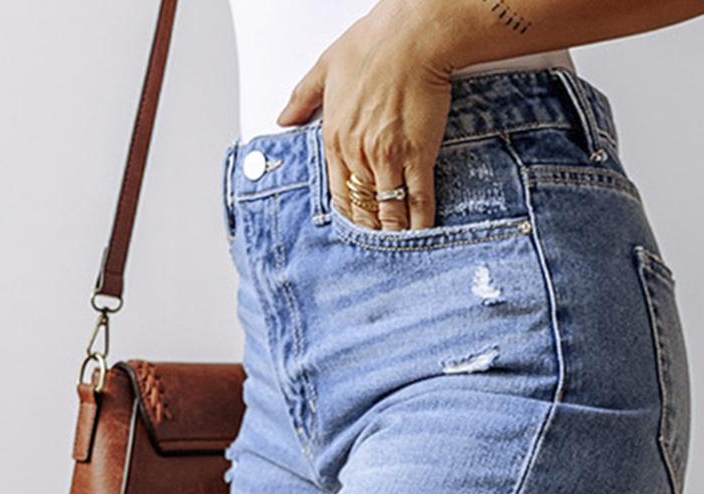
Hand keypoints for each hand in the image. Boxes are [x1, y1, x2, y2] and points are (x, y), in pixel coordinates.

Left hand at [274, 1, 453, 231]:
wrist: (413, 35)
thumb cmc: (374, 43)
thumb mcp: (325, 65)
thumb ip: (303, 97)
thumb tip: (283, 118)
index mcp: (334, 137)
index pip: (337, 192)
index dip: (348, 215)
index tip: (355, 228)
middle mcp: (357, 153)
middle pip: (361, 207)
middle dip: (369, 230)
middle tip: (376, 245)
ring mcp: (387, 157)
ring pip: (387, 210)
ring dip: (392, 232)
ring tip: (397, 247)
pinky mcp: (417, 155)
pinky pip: (416, 200)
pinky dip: (418, 222)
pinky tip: (420, 236)